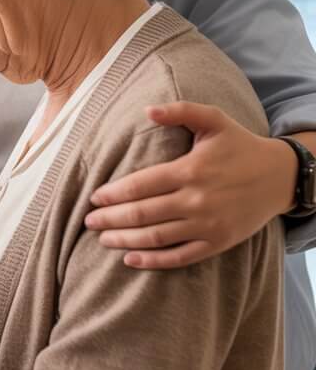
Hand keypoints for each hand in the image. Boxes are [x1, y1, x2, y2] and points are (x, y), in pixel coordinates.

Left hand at [85, 102, 297, 268]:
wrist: (281, 176)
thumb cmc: (240, 145)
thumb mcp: (214, 120)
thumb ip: (181, 111)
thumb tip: (147, 109)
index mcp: (190, 170)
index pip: (140, 185)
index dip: (112, 194)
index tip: (93, 198)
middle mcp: (197, 200)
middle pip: (142, 214)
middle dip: (110, 219)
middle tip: (88, 221)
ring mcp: (207, 225)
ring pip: (156, 237)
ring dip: (124, 240)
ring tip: (102, 238)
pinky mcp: (218, 243)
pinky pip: (180, 257)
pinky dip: (153, 260)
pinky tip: (130, 259)